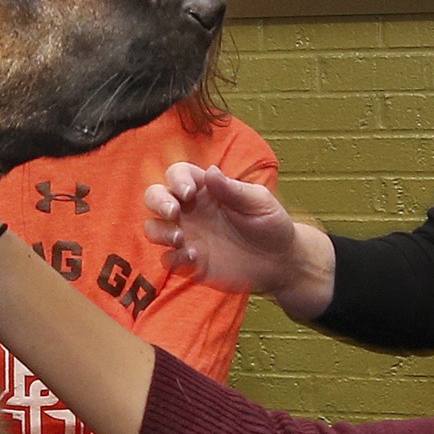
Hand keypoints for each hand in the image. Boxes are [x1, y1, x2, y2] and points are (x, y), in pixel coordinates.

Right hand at [142, 163, 335, 320]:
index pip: (178, 174)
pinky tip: (195, 258)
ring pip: (153, 227)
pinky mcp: (189, 262)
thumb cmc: (272, 225)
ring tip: (181, 238)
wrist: (280, 262)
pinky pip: (166, 259)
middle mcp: (191, 210)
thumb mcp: (259, 202)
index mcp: (206, 190)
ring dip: (160, 231)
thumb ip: (234, 189)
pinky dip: (173, 258)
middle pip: (154, 196)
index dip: (176, 179)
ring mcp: (187, 236)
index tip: (189, 192)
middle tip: (174, 212)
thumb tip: (210, 171)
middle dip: (157, 201)